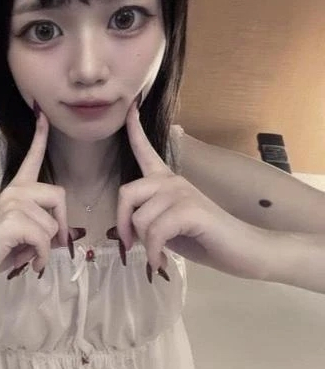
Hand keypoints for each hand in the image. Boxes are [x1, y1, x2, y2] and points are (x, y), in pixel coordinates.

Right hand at [0, 107, 73, 294]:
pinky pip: (45, 239)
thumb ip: (37, 227)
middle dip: (61, 224)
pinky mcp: (11, 220)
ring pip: (53, 225)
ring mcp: (11, 203)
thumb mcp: (18, 237)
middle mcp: (14, 191)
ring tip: (25, 255)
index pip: (31, 158)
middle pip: (58, 195)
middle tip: (53, 246)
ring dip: (45, 248)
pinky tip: (32, 264)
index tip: (42, 114)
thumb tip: (64, 235)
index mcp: (14, 191)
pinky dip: (42, 257)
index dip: (40, 136)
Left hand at [113, 100, 269, 280]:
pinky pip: (155, 232)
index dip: (134, 130)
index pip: (146, 150)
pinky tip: (161, 262)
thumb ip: (148, 219)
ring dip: (145, 245)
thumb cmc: (205, 240)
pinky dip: (154, 253)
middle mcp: (172, 181)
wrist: (245, 251)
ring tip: (158, 256)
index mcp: (167, 181)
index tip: (130, 106)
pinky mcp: (190, 209)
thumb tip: (125, 230)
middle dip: (123, 224)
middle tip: (132, 246)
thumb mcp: (167, 227)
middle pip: (126, 192)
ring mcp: (182, 193)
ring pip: (140, 219)